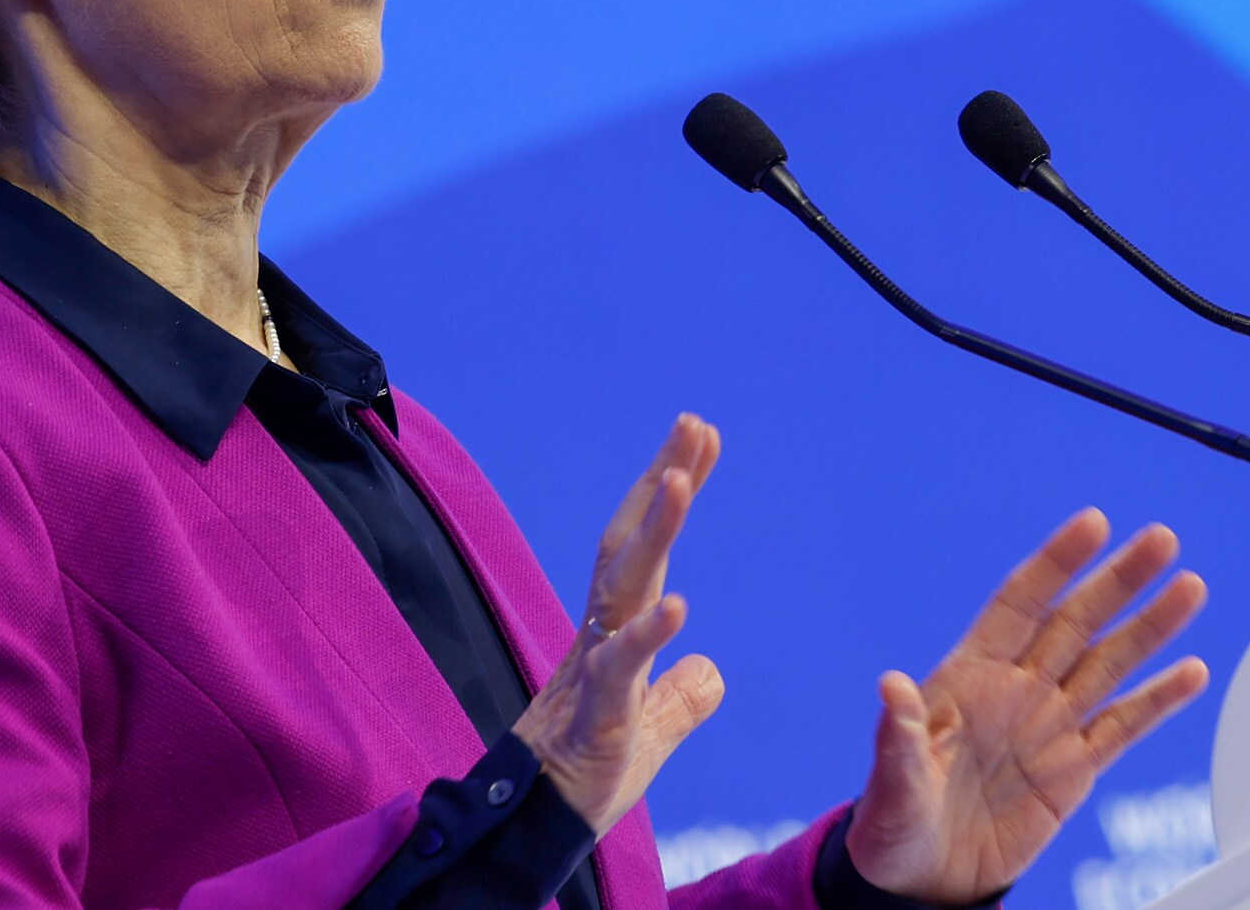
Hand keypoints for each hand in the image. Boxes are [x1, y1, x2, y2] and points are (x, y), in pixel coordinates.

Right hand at [513, 414, 727, 830]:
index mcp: (618, 630)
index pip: (648, 545)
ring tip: (683, 481)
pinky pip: (620, 666)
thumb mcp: (654, 730)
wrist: (539, 827)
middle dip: (662, 479)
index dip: (671, 490)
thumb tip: (710, 669)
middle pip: (633, 541)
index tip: (701, 436)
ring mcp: (597, 667)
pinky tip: (680, 606)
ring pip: (623, 585)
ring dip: (654, 530)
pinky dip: (647, 635)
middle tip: (693, 423)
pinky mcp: (598, 714)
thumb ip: (682, 696)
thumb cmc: (589, 775)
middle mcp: (603, 633)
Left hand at [844, 512, 1210, 904]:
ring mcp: (1049, 726)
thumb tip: (891, 687)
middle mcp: (1017, 690)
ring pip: (1108, 663)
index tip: (1094, 524)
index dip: (1057, 562)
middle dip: (1118, 580)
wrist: (923, 880)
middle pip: (1076, 620)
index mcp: (970, 675)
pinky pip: (1122, 727)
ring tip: (1189, 588)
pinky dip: (1158, 701)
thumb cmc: (894, 822)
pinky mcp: (1074, 770)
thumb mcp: (890, 783)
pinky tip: (1190, 671)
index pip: (1020, 602)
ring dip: (1150, 627)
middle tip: (1162, 540)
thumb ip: (898, 737)